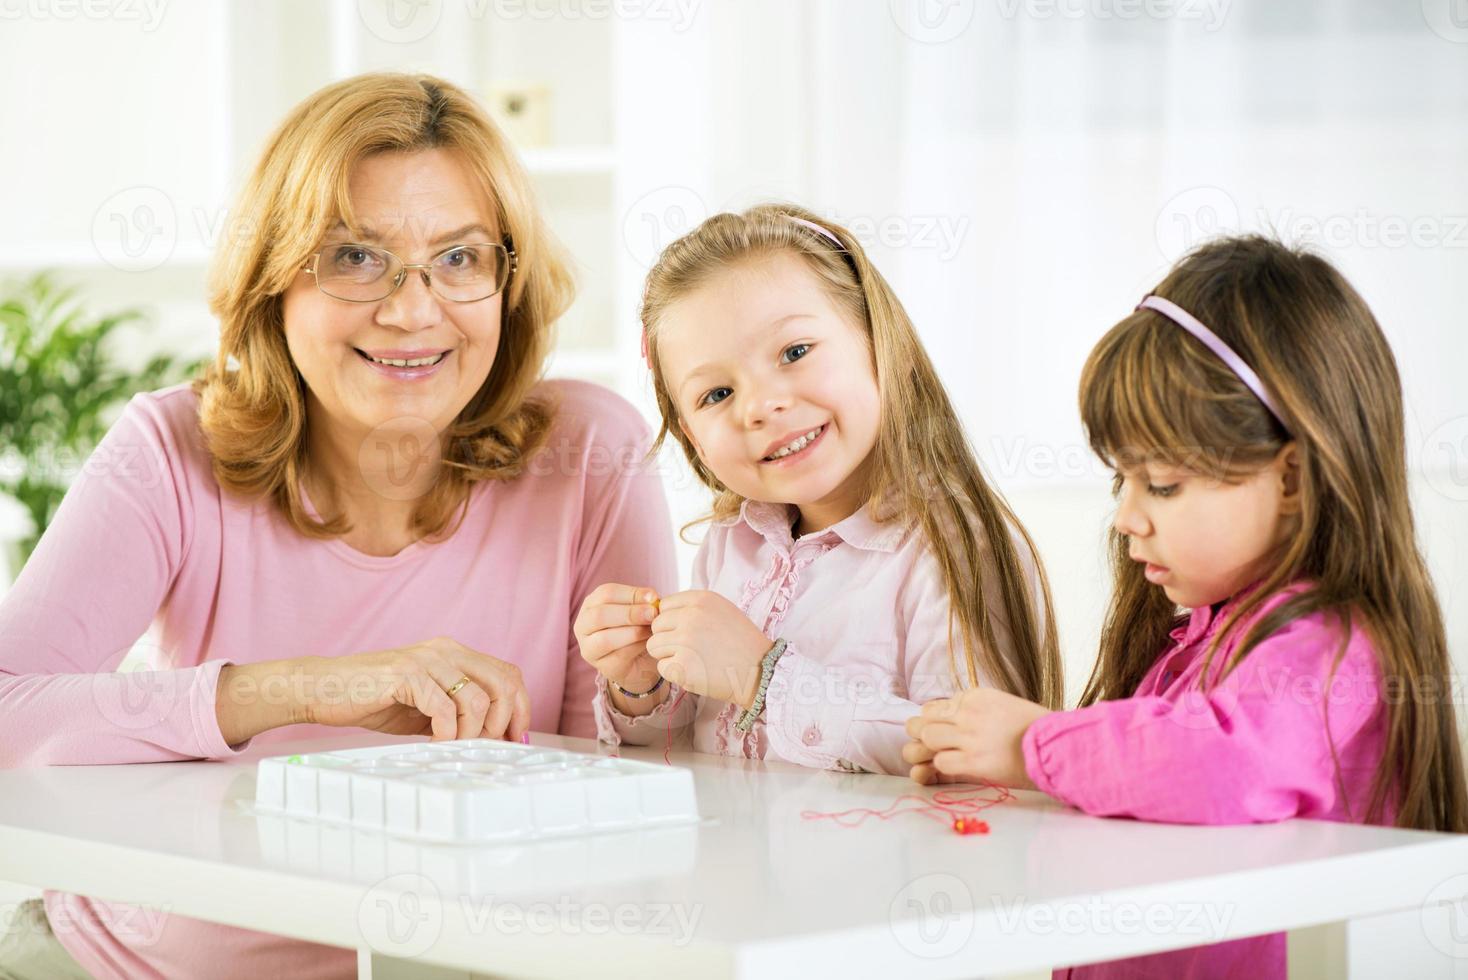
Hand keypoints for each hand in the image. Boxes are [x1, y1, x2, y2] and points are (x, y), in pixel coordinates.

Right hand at [297, 637, 530, 741]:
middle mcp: (446, 651)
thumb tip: (494, 738)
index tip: (515, 739)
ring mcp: (426, 660)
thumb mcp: (427, 707)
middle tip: (485, 746)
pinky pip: (444, 708)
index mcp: (455, 654)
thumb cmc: (374, 700)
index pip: (509, 674)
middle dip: (503, 722)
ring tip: (453, 747)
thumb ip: (458, 714)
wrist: (324, 689)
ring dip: (471, 733)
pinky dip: (446, 733)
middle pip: (503, 683)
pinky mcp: (406, 675)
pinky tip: (434, 743)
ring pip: (476, 699)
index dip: (521, 708)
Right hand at [573, 583, 663, 695]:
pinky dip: (637, 647)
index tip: (653, 597)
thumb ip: (643, 603)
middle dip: (630, 613)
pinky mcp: (603, 666)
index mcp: (591, 604)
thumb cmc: (638, 627)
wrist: (642, 659)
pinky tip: (650, 643)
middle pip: (600, 615)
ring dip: (633, 632)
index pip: (605, 593)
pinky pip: (619, 656)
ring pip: (605, 639)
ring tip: (652, 629)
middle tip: (653, 613)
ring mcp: (589, 648)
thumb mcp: (639, 610)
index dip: (630, 594)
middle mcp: (583, 625)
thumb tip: (652, 598)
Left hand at [645, 590, 770, 707]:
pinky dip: (674, 673)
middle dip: (668, 639)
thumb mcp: (721, 610)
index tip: (688, 632)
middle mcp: (690, 616)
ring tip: (694, 660)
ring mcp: (684, 641)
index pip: (664, 605)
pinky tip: (695, 672)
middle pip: (656, 626)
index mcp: (701, 599)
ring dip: (669, 655)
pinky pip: (662, 667)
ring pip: (654, 646)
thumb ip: (692, 608)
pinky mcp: (682, 666)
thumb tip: (658, 610)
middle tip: (691, 649)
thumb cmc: (741, 642)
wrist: (760, 671)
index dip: (672, 621)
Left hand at [902, 688, 1051, 788]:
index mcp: (976, 696)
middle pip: (924, 719)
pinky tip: (959, 767)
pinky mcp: (974, 761)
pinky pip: (941, 762)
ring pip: (928, 738)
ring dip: (931, 750)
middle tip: (933, 745)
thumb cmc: (1034, 729)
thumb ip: (975, 709)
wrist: (1056, 747)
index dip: (936, 721)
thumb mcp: (1002, 705)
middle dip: (923, 733)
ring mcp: (970, 737)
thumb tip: (950, 718)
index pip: (935, 705)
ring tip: (944, 756)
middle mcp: (969, 712)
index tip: (946, 731)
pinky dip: (945, 767)